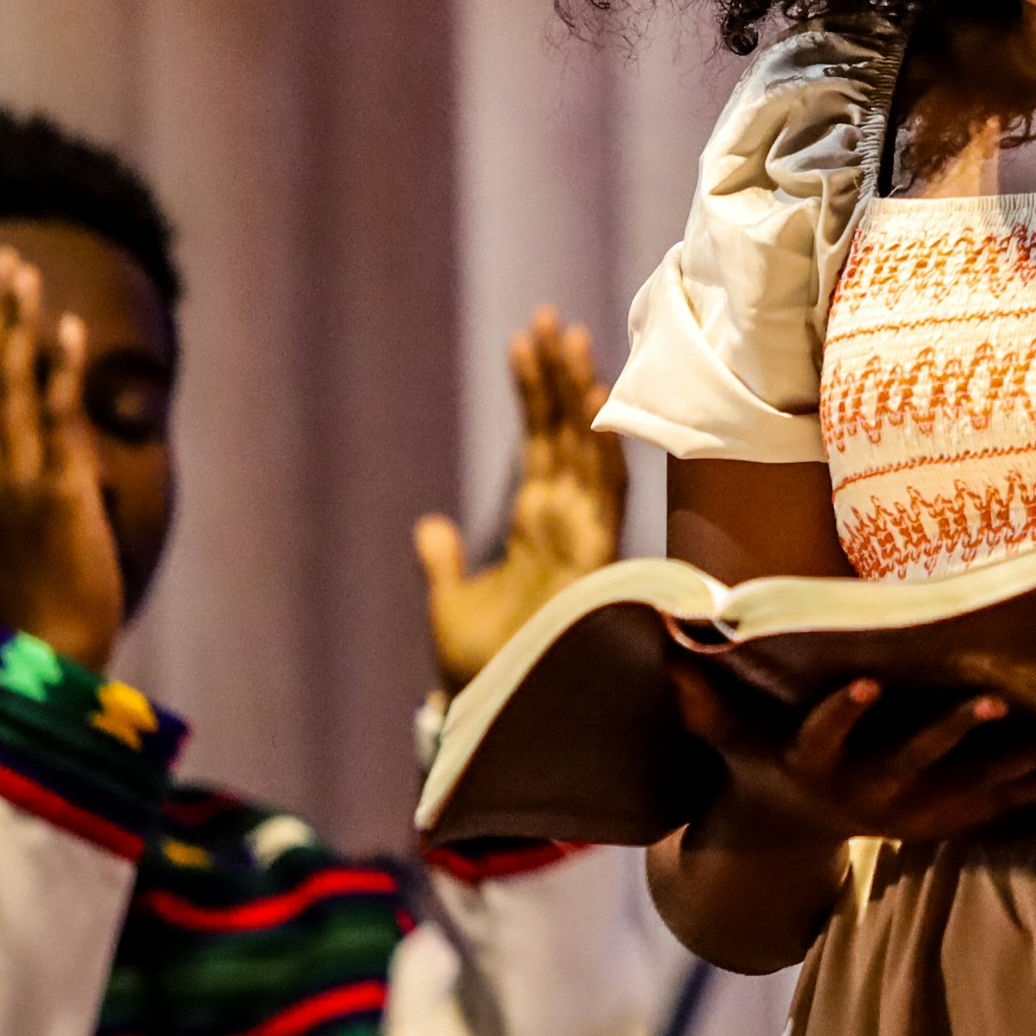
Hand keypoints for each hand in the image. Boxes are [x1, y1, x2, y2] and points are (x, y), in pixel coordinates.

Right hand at [0, 247, 123, 667]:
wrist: (41, 660)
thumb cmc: (31, 615)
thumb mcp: (4, 548)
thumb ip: (10, 506)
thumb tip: (40, 482)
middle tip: (7, 264)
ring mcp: (15, 480)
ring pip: (12, 384)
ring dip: (22, 324)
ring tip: (29, 276)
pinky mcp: (58, 491)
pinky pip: (56, 416)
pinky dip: (60, 369)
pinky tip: (67, 330)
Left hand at [417, 309, 622, 686]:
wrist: (493, 715)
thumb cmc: (480, 672)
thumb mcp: (449, 605)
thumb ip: (445, 563)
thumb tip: (430, 525)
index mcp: (538, 528)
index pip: (542, 445)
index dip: (535, 394)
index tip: (525, 341)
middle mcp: (567, 524)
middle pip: (569, 434)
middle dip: (560, 377)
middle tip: (548, 319)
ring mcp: (583, 536)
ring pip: (588, 449)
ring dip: (579, 395)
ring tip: (566, 338)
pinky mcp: (594, 556)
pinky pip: (604, 489)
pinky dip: (600, 445)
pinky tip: (592, 402)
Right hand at [675, 663, 1035, 847]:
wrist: (794, 838)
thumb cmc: (763, 764)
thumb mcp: (729, 739)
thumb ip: (704, 700)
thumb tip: (669, 645)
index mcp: (816, 764)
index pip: (825, 734)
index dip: (844, 712)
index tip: (867, 680)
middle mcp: (870, 794)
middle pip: (916, 761)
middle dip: (956, 733)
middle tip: (996, 701)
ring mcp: (915, 812)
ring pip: (979, 786)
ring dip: (1030, 764)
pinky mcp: (950, 820)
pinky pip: (1007, 805)